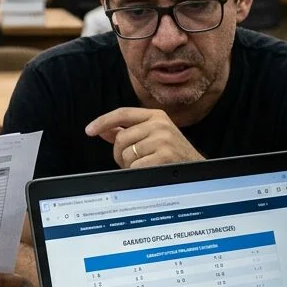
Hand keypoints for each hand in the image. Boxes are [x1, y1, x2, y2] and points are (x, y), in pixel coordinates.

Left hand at [84, 107, 204, 168]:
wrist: (197, 170)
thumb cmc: (172, 155)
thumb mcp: (152, 137)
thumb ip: (127, 132)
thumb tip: (102, 129)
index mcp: (156, 116)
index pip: (122, 113)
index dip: (103, 121)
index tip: (89, 130)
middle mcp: (160, 124)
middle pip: (121, 138)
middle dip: (119, 154)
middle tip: (130, 162)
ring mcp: (163, 139)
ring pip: (126, 154)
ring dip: (129, 165)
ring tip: (144, 166)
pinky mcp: (165, 156)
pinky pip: (135, 166)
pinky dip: (137, 173)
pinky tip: (150, 171)